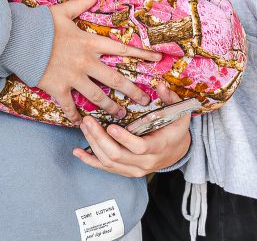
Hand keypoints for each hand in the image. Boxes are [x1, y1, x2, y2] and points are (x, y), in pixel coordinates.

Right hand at [36, 0, 161, 122]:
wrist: (18, 38)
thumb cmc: (40, 24)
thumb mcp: (63, 10)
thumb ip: (81, 3)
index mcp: (89, 43)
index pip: (121, 49)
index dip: (140, 54)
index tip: (157, 59)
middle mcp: (85, 62)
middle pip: (115, 80)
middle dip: (132, 92)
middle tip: (145, 102)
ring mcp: (72, 77)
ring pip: (97, 97)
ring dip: (110, 107)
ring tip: (121, 116)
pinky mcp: (57, 88)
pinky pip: (69, 107)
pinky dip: (75, 117)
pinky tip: (82, 123)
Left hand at [72, 85, 192, 177]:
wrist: (177, 151)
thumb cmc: (175, 129)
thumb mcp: (178, 113)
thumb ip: (170, 99)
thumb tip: (160, 85)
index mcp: (160, 146)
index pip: (140, 147)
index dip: (124, 139)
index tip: (110, 126)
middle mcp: (146, 162)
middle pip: (118, 155)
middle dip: (100, 138)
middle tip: (88, 120)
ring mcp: (135, 169)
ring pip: (109, 162)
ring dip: (93, 144)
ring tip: (84, 126)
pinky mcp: (126, 171)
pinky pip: (105, 168)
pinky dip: (90, 160)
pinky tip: (77, 151)